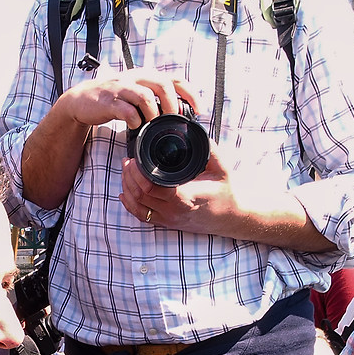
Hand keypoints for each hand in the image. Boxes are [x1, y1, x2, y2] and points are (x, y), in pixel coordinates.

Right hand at [55, 71, 198, 132]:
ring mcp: (122, 88)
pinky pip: (127, 110)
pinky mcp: (109, 101)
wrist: (81, 100)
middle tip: (174, 120)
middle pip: (163, 84)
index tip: (199, 110)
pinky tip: (134, 126)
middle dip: (172, 104)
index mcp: (146, 76)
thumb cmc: (114, 99)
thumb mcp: (137, 94)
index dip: (190, 93)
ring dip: (154, 113)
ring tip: (153, 125)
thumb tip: (180, 113)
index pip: (175, 78)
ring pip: (146, 96)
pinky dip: (135, 120)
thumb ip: (155, 99)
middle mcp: (136, 78)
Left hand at [119, 149, 247, 234]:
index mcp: (185, 197)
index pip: (152, 187)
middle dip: (129, 176)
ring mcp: (169, 218)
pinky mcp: (166, 223)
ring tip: (127, 171)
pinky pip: (141, 216)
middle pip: (140, 195)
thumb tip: (194, 131)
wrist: (229, 218)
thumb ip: (209, 150)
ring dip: (127, 187)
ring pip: (137, 205)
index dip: (138, 173)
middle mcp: (174, 210)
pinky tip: (125, 192)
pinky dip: (129, 204)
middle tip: (128, 161)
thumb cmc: (225, 193)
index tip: (135, 159)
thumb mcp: (221, 169)